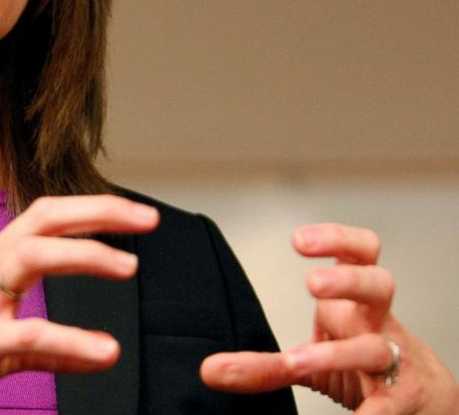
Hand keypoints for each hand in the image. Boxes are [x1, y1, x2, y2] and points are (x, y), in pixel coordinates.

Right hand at [0, 194, 158, 414]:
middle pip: (41, 219)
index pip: (43, 218)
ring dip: (84, 256)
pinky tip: (103, 352)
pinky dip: (70, 341)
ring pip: (31, 256)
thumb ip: (47, 348)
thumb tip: (98, 352)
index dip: (91, 210)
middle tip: (147, 220)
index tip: (135, 215)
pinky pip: (25, 336)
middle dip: (97, 212)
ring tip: (129, 267)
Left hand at [201, 223, 458, 413]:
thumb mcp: (312, 358)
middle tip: (312, 284)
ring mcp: (395, 361)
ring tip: (298, 362)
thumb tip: (209, 370)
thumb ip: (263, 364)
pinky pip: (389, 403)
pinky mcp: (404, 399)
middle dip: (347, 281)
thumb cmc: (363, 364)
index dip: (336, 238)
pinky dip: (372, 412)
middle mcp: (378, 324)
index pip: (361, 252)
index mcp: (356, 303)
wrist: (425, 402)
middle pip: (379, 285)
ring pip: (378, 347)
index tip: (297, 240)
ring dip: (339, 353)